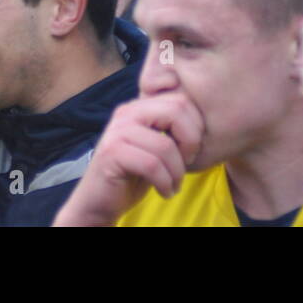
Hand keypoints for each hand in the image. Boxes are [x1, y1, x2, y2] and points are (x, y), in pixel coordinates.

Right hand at [53, 93, 203, 226]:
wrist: (99, 201)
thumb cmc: (134, 174)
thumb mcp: (156, 146)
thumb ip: (171, 128)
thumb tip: (203, 122)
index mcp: (139, 106)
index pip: (181, 101)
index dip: (195, 127)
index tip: (190, 152)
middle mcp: (127, 112)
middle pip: (177, 112)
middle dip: (191, 143)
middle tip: (187, 164)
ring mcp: (117, 131)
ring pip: (166, 145)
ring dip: (177, 172)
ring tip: (174, 185)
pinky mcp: (112, 153)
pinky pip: (152, 165)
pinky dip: (165, 183)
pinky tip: (165, 192)